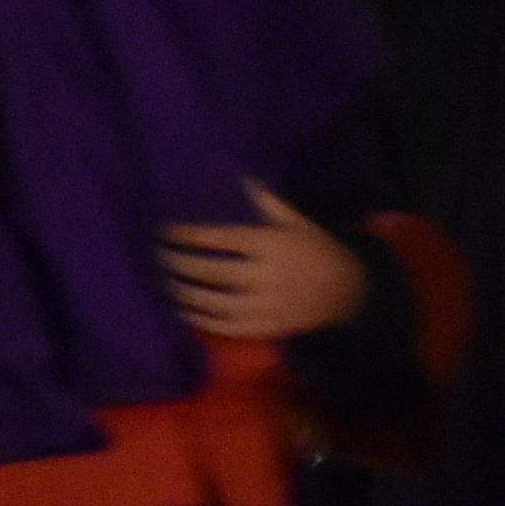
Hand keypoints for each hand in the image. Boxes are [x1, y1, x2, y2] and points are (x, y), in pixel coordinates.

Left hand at [158, 182, 364, 339]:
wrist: (347, 292)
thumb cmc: (315, 249)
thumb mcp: (295, 221)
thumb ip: (265, 201)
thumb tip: (238, 177)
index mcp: (271, 245)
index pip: (221, 239)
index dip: (189, 236)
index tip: (165, 231)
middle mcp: (266, 276)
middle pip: (212, 272)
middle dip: (180, 264)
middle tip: (158, 255)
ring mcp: (266, 306)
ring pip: (214, 303)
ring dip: (185, 293)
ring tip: (165, 281)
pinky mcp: (266, 328)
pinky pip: (227, 327)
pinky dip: (201, 320)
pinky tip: (183, 310)